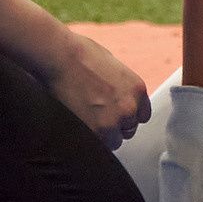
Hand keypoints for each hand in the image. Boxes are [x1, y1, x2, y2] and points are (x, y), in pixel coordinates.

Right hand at [46, 30, 151, 150]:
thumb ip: (122, 88)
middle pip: (128, 130)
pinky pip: (97, 145)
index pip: (141, 116)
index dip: (127, 116)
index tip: (115, 114)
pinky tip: (80, 124)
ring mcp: (112, 121)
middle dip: (115, 125)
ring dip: (103, 135)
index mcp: (138, 89)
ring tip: (87, 121)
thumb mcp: (114, 68)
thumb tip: (118, 101)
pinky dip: (89, 138)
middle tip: (97, 116)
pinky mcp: (93, 131)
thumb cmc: (82, 56)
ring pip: (114, 141)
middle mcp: (129, 108)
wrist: (61, 58)